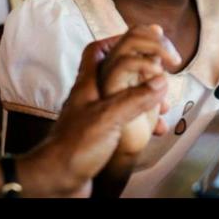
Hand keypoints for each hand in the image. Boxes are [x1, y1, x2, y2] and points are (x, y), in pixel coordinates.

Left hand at [20, 29, 171, 195]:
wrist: (55, 181)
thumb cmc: (73, 148)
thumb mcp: (107, 118)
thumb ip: (134, 98)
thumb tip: (161, 81)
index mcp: (87, 86)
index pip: (96, 51)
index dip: (117, 39)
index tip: (140, 38)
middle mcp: (90, 98)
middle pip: (113, 71)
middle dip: (139, 68)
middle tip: (160, 70)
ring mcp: (94, 117)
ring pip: (122, 97)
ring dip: (144, 96)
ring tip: (163, 102)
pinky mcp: (100, 137)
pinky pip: (125, 122)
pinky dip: (142, 122)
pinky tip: (154, 128)